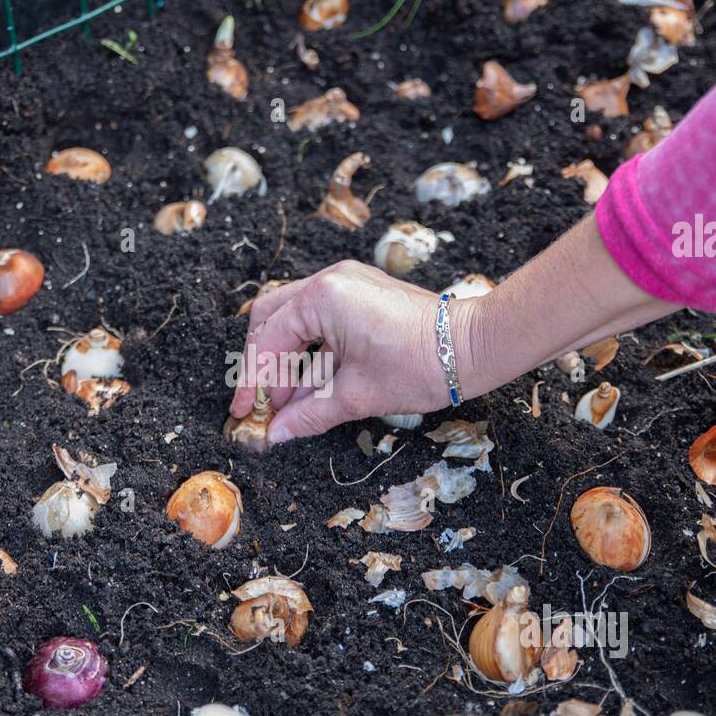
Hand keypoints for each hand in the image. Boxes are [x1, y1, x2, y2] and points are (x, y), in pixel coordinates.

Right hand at [226, 216, 680, 445]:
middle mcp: (329, 281)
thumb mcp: (357, 396)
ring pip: (293, 317)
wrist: (473, 347)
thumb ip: (308, 414)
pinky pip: (318, 317)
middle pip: (271, 319)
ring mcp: (346, 282)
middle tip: (261, 404)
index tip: (243, 412)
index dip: (253, 381)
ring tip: (288, 401)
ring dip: (285, 358)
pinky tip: (310, 383)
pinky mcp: (361, 292)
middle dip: (263, 364)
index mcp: (322, 298)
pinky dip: (308, 349)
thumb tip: (275, 434)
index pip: (268, 341)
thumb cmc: (420, 366)